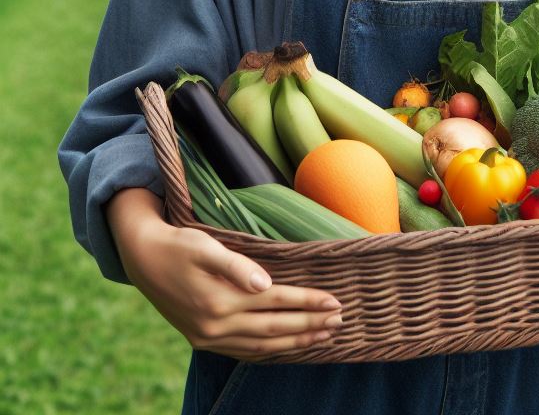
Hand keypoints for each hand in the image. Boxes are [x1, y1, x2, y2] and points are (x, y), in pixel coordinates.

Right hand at [113, 205, 343, 358]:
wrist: (141, 258)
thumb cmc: (178, 244)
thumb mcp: (205, 247)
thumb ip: (236, 266)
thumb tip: (265, 284)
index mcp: (219, 301)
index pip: (276, 302)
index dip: (308, 302)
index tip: (335, 301)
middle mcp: (215, 325)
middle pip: (274, 328)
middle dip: (310, 325)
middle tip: (340, 321)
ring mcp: (208, 337)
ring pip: (261, 345)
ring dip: (294, 342)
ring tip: (323, 336)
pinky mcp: (202, 339)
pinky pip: (242, 351)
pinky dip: (269, 351)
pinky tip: (286, 348)